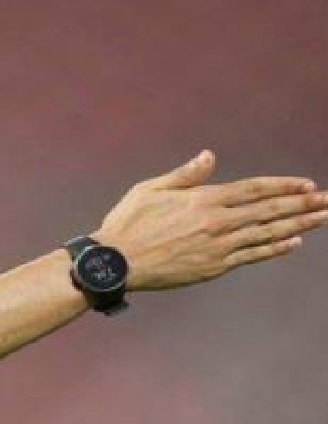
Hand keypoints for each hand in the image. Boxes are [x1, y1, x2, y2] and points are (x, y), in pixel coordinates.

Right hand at [94, 150, 327, 290]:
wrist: (116, 263)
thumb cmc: (128, 223)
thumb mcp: (150, 189)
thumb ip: (184, 175)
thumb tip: (210, 155)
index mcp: (203, 200)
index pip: (253, 189)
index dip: (283, 186)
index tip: (307, 184)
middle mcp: (217, 222)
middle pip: (268, 210)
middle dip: (302, 204)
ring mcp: (218, 247)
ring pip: (266, 233)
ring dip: (298, 225)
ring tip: (321, 218)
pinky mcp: (212, 267)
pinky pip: (251, 256)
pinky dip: (274, 249)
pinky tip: (293, 243)